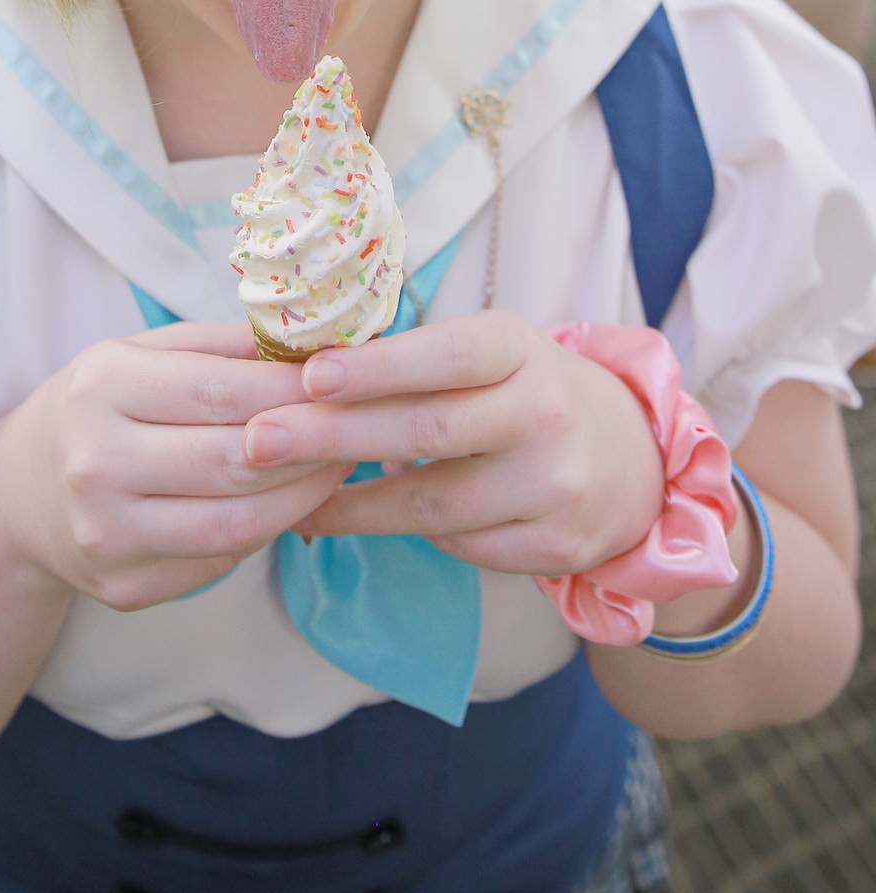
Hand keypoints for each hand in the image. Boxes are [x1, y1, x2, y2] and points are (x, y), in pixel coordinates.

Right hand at [0, 323, 350, 610]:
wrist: (19, 494)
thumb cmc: (98, 407)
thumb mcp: (141, 353)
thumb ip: (224, 347)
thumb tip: (318, 344)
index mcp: (102, 388)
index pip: (224, 391)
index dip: (298, 390)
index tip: (350, 381)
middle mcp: (97, 464)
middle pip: (237, 461)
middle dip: (315, 445)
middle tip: (363, 427)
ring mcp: (107, 536)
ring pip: (239, 524)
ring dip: (307, 495)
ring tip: (342, 464)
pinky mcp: (125, 588)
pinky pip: (222, 561)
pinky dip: (269, 530)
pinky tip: (295, 501)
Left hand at [243, 313, 664, 576]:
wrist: (631, 459)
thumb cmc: (524, 391)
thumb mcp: (490, 352)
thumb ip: (417, 361)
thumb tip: (303, 374)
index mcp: (520, 348)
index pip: (446, 355)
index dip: (378, 367)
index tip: (309, 376)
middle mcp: (546, 413)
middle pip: (429, 429)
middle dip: (336, 436)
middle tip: (261, 440)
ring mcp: (556, 484)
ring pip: (435, 502)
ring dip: (352, 505)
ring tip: (289, 499)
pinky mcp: (557, 544)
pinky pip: (460, 544)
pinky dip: (401, 533)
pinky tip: (355, 523)